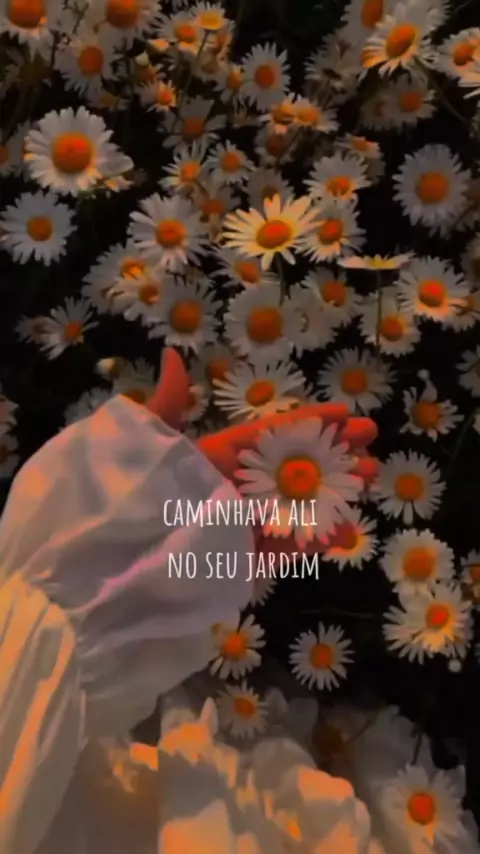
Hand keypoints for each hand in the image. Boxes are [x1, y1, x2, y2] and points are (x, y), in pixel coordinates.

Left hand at [145, 348, 378, 556]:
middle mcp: (239, 487)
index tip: (345, 412)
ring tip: (371, 478)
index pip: (272, 434)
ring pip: (299, 505)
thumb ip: (168, 404)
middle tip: (371, 440)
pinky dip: (316, 540)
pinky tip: (346, 531)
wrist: (123, 557)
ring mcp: (246, 524)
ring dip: (336, 493)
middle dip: (334, 453)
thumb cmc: (136, 494)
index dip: (309, 422)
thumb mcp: (150, 444)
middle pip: (294, 467)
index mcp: (220, 456)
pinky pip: (287, 547)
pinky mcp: (247, 558)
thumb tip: (171, 355)